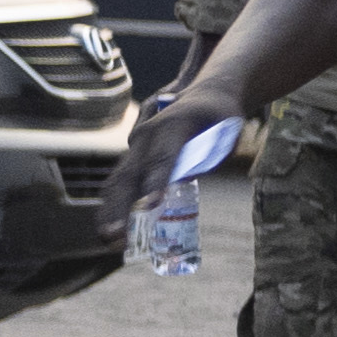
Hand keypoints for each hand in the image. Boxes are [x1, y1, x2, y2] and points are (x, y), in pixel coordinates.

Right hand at [101, 87, 231, 242]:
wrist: (203, 96)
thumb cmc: (220, 116)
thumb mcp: (228, 128)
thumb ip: (212, 153)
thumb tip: (185, 179)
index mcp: (172, 125)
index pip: (163, 157)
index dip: (156, 182)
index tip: (151, 205)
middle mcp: (146, 135)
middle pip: (131, 173)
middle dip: (121, 205)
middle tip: (115, 234)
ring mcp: (135, 146)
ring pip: (118, 180)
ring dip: (111, 211)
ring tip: (108, 240)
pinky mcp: (133, 159)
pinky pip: (119, 184)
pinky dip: (112, 207)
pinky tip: (109, 233)